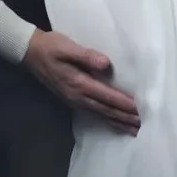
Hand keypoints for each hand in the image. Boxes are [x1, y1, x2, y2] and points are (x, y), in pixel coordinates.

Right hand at [23, 29, 139, 134]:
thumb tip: (105, 64)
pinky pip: (96, 114)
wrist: (30, 53)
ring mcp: (75, 101)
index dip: (125, 104)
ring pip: (102, 115)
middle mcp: (78, 97)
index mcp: (79, 84)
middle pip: (107, 110)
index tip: (142, 110)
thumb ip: (86, 56)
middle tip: (146, 125)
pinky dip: (109, 121)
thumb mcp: (67, 47)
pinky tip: (117, 125)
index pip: (108, 96)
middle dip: (126, 118)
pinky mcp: (74, 101)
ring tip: (136, 130)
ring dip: (119, 122)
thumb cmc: (50, 46)